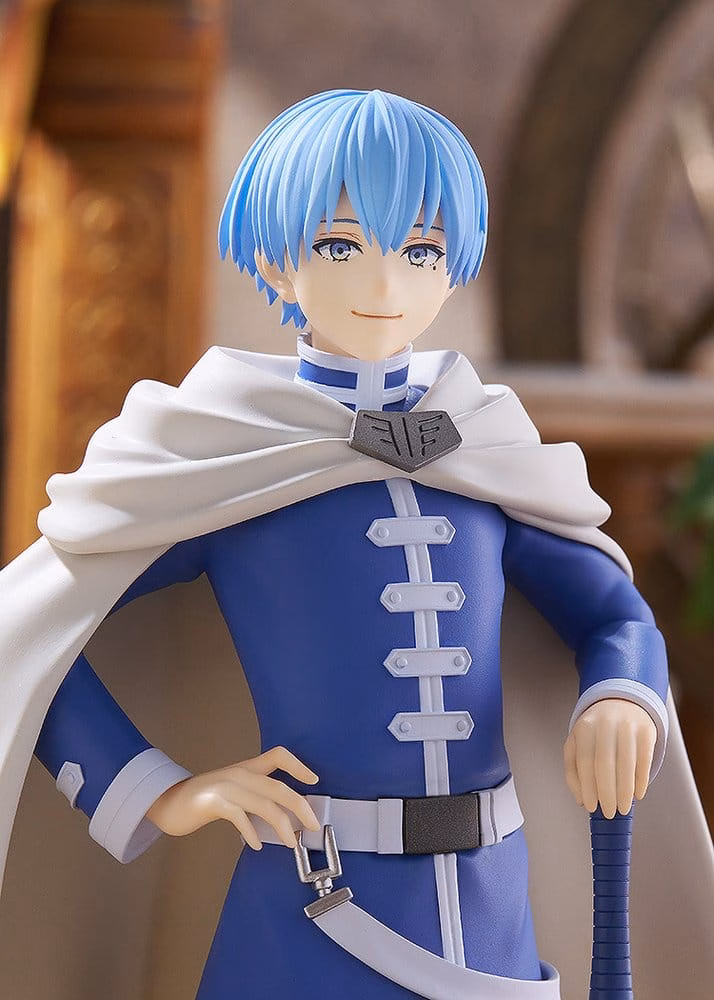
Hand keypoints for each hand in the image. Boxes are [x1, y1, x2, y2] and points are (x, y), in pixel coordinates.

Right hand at [146, 746, 320, 849]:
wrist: (166, 801)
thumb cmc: (203, 800)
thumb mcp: (233, 791)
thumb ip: (255, 796)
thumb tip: (284, 815)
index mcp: (247, 768)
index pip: (278, 756)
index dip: (299, 766)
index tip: (313, 781)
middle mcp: (239, 774)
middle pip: (278, 787)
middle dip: (300, 807)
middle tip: (314, 824)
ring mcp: (225, 786)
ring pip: (263, 804)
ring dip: (282, 826)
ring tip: (291, 842)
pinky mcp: (212, 802)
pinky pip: (239, 816)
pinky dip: (251, 832)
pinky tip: (256, 845)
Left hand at [563, 698, 655, 817]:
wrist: (622, 702)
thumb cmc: (596, 732)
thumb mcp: (578, 743)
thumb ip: (574, 769)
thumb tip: (581, 799)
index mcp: (584, 727)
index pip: (585, 761)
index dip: (588, 787)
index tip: (591, 807)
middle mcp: (605, 724)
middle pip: (605, 763)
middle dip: (607, 792)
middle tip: (610, 812)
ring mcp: (627, 725)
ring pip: (626, 764)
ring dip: (625, 791)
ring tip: (623, 807)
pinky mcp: (647, 730)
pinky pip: (644, 760)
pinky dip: (641, 780)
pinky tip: (638, 794)